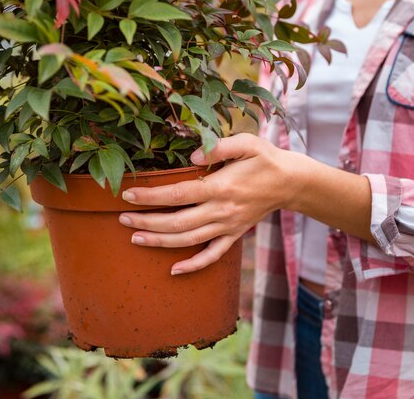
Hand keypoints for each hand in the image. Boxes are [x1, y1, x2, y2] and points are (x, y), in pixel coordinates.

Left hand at [118, 133, 297, 274]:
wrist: (290, 182)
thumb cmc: (265, 159)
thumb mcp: (246, 143)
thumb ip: (218, 147)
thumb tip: (192, 156)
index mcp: (221, 187)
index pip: (178, 194)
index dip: (151, 196)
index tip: (128, 194)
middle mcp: (221, 211)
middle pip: (177, 222)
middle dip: (147, 221)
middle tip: (122, 219)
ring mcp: (227, 226)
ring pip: (189, 241)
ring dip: (160, 242)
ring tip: (135, 238)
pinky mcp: (234, 235)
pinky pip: (213, 256)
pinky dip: (194, 266)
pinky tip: (174, 271)